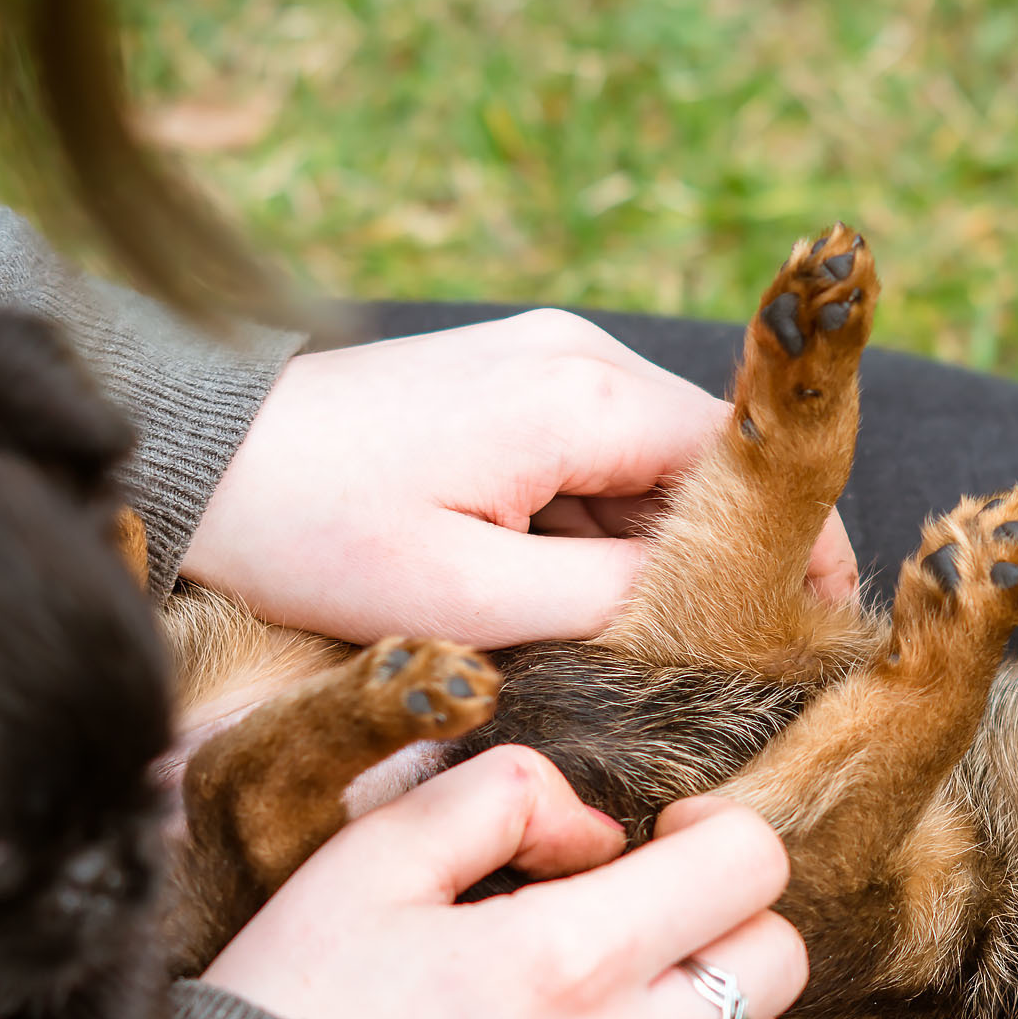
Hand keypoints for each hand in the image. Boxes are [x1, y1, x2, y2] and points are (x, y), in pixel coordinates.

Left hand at [184, 310, 858, 646]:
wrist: (198, 457)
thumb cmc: (315, 530)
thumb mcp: (470, 599)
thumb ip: (608, 606)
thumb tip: (708, 624)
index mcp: (584, 395)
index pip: (745, 462)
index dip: (796, 547)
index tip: (819, 631)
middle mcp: (578, 355)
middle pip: (705, 463)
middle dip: (725, 558)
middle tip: (732, 663)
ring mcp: (540, 361)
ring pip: (650, 466)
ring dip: (656, 549)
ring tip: (645, 645)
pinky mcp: (505, 384)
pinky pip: (594, 457)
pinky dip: (602, 527)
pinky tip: (574, 600)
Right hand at [199, 745, 800, 1018]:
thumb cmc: (297, 1011)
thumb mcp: (369, 860)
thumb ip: (497, 797)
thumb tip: (592, 823)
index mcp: (569, 957)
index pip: (748, 866)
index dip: (716, 827)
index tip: (657, 834)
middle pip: (780, 958)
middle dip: (729, 909)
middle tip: (652, 902)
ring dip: (723, 1002)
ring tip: (641, 984)